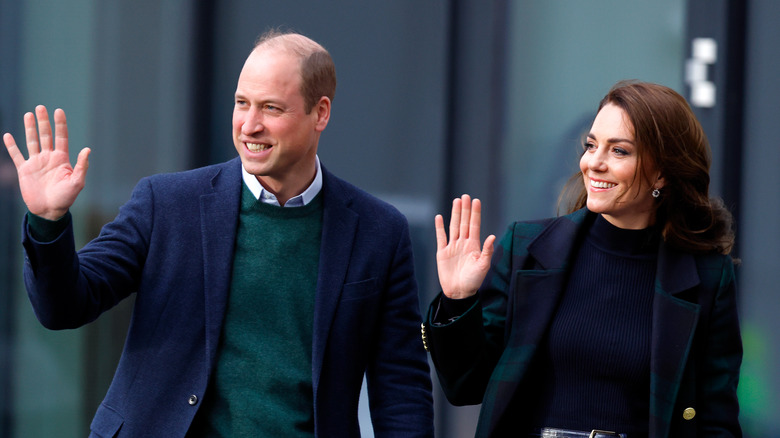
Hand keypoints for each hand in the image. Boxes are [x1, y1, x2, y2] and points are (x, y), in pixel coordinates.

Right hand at [3, 105, 89, 219]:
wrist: (49, 211)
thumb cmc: (66, 198)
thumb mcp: (77, 182)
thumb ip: (81, 166)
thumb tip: (87, 149)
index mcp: (62, 159)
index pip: (61, 137)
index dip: (60, 124)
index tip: (59, 111)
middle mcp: (48, 158)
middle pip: (45, 135)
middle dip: (43, 122)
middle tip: (41, 107)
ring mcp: (36, 163)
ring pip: (32, 141)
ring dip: (30, 128)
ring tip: (28, 114)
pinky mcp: (24, 170)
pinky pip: (17, 155)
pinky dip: (12, 146)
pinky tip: (8, 135)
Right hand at [435, 194, 495, 298]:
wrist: (459, 292)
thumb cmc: (473, 281)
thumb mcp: (483, 266)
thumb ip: (487, 251)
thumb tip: (492, 236)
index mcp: (474, 245)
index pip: (474, 225)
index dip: (475, 213)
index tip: (476, 200)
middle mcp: (463, 243)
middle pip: (464, 222)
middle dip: (465, 209)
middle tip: (465, 196)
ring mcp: (452, 247)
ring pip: (453, 226)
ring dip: (454, 214)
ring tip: (456, 201)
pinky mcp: (442, 252)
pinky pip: (441, 237)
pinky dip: (439, 227)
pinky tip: (439, 217)